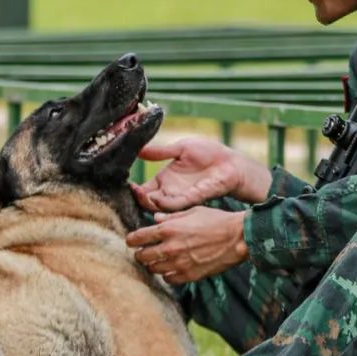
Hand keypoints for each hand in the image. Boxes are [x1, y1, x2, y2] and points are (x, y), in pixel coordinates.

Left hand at [127, 208, 248, 283]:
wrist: (237, 238)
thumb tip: (156, 219)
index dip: (131, 240)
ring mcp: (179, 263)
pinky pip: (169, 279)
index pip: (137, 238)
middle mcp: (170, 248)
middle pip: (142, 257)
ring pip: (153, 270)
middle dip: (141, 254)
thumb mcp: (192, 211)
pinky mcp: (189, 275)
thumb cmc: (216, 220)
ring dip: (154, 265)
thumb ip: (170, 216)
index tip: (132, 242)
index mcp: (168, 229)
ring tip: (159, 260)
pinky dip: (168, 275)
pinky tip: (173, 268)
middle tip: (144, 252)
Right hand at [133, 136, 271, 211]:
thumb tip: (139, 148)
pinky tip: (156, 199)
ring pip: (158, 207)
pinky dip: (164, 205)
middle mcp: (170, 191)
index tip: (126, 185)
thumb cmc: (208, 153)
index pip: (144, 189)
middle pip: (147, 201)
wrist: (230, 163)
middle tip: (133, 191)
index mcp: (165, 179)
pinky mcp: (191, 200)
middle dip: (138, 199)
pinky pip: (174, 206)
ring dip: (148, 203)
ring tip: (142, 195)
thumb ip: (161, 152)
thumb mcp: (181, 148)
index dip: (133, 190)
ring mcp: (180, 197)